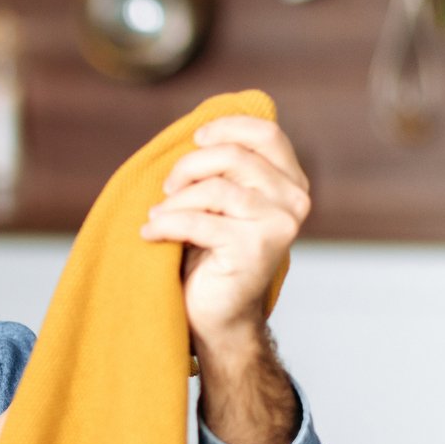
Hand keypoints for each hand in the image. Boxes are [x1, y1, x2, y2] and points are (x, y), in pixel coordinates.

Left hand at [141, 115, 310, 354]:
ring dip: (175, 201)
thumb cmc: (211, 255)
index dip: (227, 127)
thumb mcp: (220, 203)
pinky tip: (150, 233)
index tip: (195, 140)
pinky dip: (165, 224)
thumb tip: (199, 129)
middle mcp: (294, 201)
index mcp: (290, 183)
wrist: (217, 316)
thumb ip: (223, 169)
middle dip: (189, 167)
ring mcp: (279, 225)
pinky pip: (199, 221)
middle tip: (166, 188)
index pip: (267, 133)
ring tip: (157, 216)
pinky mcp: (255, 249)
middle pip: (234, 156)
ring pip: (215, 189)